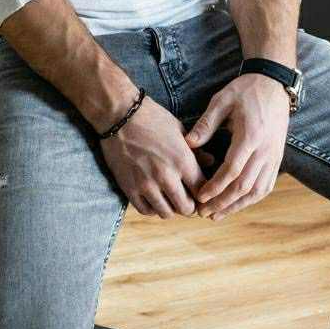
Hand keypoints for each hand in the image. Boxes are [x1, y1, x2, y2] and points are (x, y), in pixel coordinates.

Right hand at [99, 92, 206, 217]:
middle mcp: (166, 176)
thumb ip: (196, 150)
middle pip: (186, 208)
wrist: (119, 115)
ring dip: (170, 208)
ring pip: (166, 213)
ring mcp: (146, 184)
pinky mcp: (129, 188)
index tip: (200, 193)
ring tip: (169, 199)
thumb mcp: (179, 130)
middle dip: (189, 206)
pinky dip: (152, 208)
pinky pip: (145, 210)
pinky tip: (154, 199)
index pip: (201, 191)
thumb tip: (210, 161)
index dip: (203, 194)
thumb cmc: (152, 118)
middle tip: (186, 199)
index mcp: (182, 161)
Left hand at [183, 74, 290, 220]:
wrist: (274, 84)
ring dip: (237, 205)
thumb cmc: (246, 90)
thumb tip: (188, 144)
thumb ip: (205, 124)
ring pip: (257, 190)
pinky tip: (238, 204)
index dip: (216, 187)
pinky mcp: (278, 157)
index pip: (232, 170)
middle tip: (204, 212)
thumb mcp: (222, 101)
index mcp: (250, 136)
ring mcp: (274, 156)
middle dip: (223, 202)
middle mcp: (265, 150)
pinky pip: (267, 185)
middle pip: (244, 186)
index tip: (200, 196)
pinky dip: (252, 198)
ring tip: (218, 214)